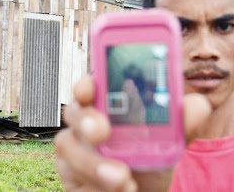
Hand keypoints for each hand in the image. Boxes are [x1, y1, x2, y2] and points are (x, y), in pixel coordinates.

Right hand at [54, 75, 210, 191]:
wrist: (140, 190)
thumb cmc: (147, 160)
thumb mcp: (167, 142)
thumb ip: (179, 124)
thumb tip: (196, 104)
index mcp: (105, 105)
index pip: (90, 86)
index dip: (85, 83)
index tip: (89, 87)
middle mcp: (85, 122)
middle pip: (73, 111)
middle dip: (86, 119)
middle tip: (102, 131)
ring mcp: (74, 146)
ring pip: (67, 144)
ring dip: (93, 161)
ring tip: (122, 177)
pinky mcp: (70, 171)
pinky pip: (71, 173)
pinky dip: (95, 181)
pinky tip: (123, 188)